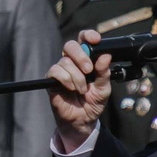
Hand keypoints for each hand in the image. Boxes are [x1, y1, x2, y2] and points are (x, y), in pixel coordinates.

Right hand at [47, 32, 112, 151]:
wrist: (83, 121)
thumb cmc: (93, 103)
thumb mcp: (104, 88)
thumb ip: (104, 73)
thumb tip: (106, 56)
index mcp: (85, 60)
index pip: (83, 40)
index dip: (88, 36)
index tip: (96, 40)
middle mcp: (72, 62)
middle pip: (70, 45)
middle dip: (81, 56)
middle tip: (88, 70)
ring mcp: (61, 71)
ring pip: (65, 61)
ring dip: (76, 76)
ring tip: (82, 89)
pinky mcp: (51, 81)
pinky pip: (55, 71)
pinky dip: (65, 79)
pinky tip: (71, 88)